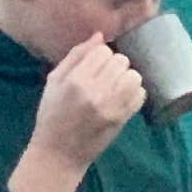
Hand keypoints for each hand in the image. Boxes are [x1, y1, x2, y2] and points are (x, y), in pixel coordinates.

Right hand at [28, 37, 145, 179]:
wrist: (59, 154)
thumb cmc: (52, 115)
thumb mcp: (54, 81)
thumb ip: (76, 56)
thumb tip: (99, 36)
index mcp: (76, 80)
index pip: (103, 51)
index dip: (100, 56)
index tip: (94, 67)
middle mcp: (96, 92)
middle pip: (121, 61)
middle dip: (114, 66)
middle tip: (104, 78)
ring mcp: (112, 107)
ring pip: (134, 76)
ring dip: (126, 78)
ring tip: (114, 87)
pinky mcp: (122, 120)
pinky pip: (140, 95)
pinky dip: (134, 93)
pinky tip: (121, 98)